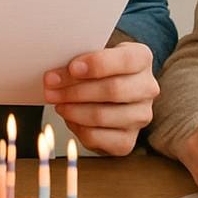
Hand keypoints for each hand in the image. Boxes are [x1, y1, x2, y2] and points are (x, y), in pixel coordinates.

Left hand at [44, 42, 158, 155]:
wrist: (107, 94)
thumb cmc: (97, 70)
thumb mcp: (93, 56)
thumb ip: (80, 60)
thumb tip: (55, 75)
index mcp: (142, 58)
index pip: (126, 60)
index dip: (97, 64)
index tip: (72, 67)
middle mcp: (147, 88)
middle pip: (113, 90)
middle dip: (76, 90)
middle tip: (51, 87)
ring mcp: (140, 117)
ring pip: (102, 116)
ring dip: (72, 109)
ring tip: (56, 102)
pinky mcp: (127, 141)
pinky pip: (96, 137)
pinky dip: (77, 127)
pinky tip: (69, 117)